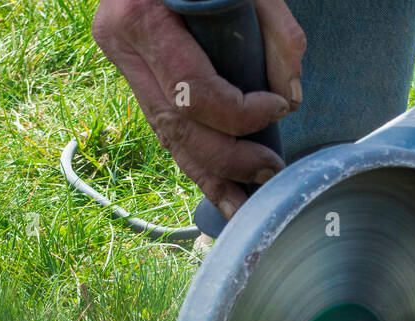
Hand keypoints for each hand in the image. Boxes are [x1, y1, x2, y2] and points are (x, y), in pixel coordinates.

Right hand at [92, 0, 305, 218]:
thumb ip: (275, 31)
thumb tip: (291, 96)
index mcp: (140, 19)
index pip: (193, 91)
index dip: (239, 112)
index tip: (278, 107)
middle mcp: (123, 46)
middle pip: (178, 128)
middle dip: (229, 160)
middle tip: (271, 172)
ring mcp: (125, 66)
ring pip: (169, 140)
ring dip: (212, 179)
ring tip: (248, 207)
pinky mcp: (137, 79)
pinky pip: (167, 133)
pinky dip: (199, 166)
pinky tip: (223, 194)